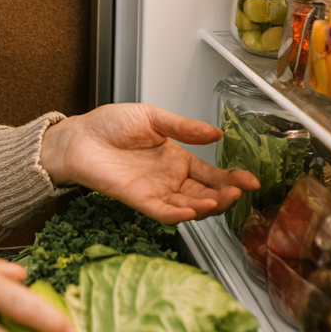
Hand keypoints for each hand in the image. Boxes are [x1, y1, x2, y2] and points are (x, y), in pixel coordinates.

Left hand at [39, 103, 259, 223]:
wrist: (79, 136)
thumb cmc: (109, 125)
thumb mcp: (153, 117)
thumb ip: (184, 127)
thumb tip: (216, 133)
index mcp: (177, 159)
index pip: (212, 174)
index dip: (233, 179)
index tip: (252, 181)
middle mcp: (169, 179)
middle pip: (206, 195)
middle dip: (226, 196)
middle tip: (240, 191)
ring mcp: (155, 192)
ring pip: (189, 206)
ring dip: (207, 207)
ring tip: (223, 200)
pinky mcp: (137, 200)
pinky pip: (162, 212)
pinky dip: (178, 214)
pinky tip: (193, 211)